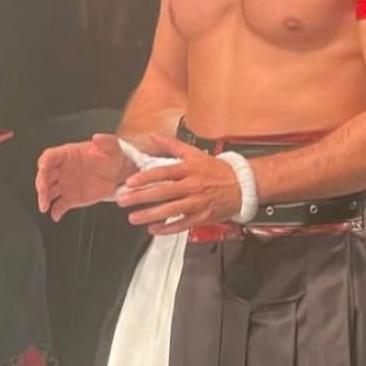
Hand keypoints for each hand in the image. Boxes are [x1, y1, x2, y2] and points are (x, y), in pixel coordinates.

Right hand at [36, 133, 129, 220]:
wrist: (118, 174)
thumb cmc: (111, 157)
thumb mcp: (111, 147)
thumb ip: (105, 141)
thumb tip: (97, 137)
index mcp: (67, 154)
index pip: (50, 156)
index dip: (45, 161)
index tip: (42, 167)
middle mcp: (62, 170)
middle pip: (45, 175)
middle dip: (41, 183)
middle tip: (43, 191)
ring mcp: (64, 185)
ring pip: (49, 191)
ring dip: (44, 198)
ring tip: (44, 206)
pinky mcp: (70, 198)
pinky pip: (60, 205)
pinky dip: (56, 211)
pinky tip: (55, 216)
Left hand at [115, 133, 242, 234]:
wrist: (241, 185)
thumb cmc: (216, 170)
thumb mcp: (194, 153)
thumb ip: (171, 145)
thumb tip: (153, 136)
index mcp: (188, 169)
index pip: (163, 172)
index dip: (145, 177)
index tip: (130, 182)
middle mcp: (192, 185)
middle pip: (163, 192)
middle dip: (141, 197)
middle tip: (123, 200)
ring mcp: (197, 202)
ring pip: (171, 210)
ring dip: (151, 215)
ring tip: (133, 218)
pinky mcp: (202, 216)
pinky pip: (183, 224)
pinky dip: (168, 228)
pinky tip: (154, 229)